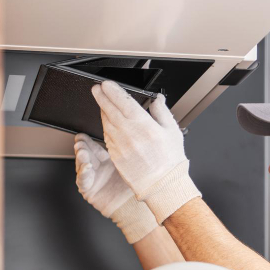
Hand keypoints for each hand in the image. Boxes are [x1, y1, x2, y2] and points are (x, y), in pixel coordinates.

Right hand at [74, 133, 157, 243]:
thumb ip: (127, 153)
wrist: (136, 207)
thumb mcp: (131, 166)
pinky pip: (83, 181)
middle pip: (86, 154)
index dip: (88, 141)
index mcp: (107, 160)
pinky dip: (84, 174)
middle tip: (80, 141)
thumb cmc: (136, 186)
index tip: (83, 135)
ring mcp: (92, 178)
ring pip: (82, 165)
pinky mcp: (88, 190)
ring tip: (82, 152)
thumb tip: (126, 136)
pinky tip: (87, 167)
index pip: (95, 148)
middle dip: (82, 147)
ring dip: (81, 158)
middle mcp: (98, 168)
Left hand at [91, 82, 192, 201]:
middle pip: (109, 109)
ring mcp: (120, 145)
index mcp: (144, 125)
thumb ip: (162, 112)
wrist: (162, 185)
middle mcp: (129, 134)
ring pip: (106, 122)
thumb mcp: (173, 132)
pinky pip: (107, 136)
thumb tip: (157, 99)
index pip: (123, 102)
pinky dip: (106, 127)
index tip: (107, 84)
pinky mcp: (115, 154)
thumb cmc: (170, 161)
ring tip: (103, 104)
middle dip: (101, 97)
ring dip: (102, 111)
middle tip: (97, 89)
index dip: (113, 91)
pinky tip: (108, 124)